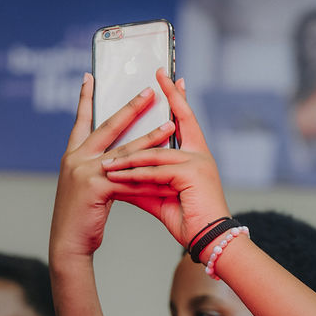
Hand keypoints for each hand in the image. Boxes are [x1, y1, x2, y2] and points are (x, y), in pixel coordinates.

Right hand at [49, 74, 178, 268]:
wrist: (67, 243)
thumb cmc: (80, 218)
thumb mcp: (86, 187)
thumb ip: (99, 170)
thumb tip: (120, 161)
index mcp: (73, 155)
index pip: (81, 121)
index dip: (85, 99)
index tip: (91, 76)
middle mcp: (76, 158)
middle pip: (108, 127)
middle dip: (131, 108)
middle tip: (150, 91)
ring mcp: (84, 170)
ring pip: (124, 150)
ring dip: (150, 135)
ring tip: (169, 123)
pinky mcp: (95, 186)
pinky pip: (129, 176)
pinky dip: (149, 172)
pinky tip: (166, 166)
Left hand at [102, 69, 231, 247]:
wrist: (209, 240)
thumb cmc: (188, 220)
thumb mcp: (160, 196)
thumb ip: (141, 182)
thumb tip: (117, 176)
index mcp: (196, 156)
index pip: (185, 121)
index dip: (177, 98)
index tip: (169, 78)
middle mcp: (200, 154)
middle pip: (180, 120)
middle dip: (170, 96)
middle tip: (158, 75)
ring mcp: (198, 162)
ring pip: (155, 153)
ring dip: (128, 157)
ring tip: (105, 161)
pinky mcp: (192, 174)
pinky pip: (156, 171)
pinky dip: (135, 175)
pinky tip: (117, 176)